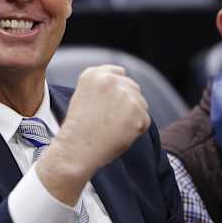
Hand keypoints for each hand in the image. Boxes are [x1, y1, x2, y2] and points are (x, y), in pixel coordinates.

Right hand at [37, 65, 149, 204]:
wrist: (77, 149)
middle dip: (127, 103)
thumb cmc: (78, 128)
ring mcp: (125, 95)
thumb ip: (103, 86)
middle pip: (132, 87)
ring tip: (113, 128)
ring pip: (141, 103)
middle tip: (111, 120)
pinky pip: (144, 120)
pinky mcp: (137, 112)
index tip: (110, 104)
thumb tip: (126, 87)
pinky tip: (119, 134)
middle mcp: (111, 80)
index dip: (117, 90)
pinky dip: (136, 129)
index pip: (119, 73)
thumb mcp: (82, 96)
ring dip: (132, 116)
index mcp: (94, 74)